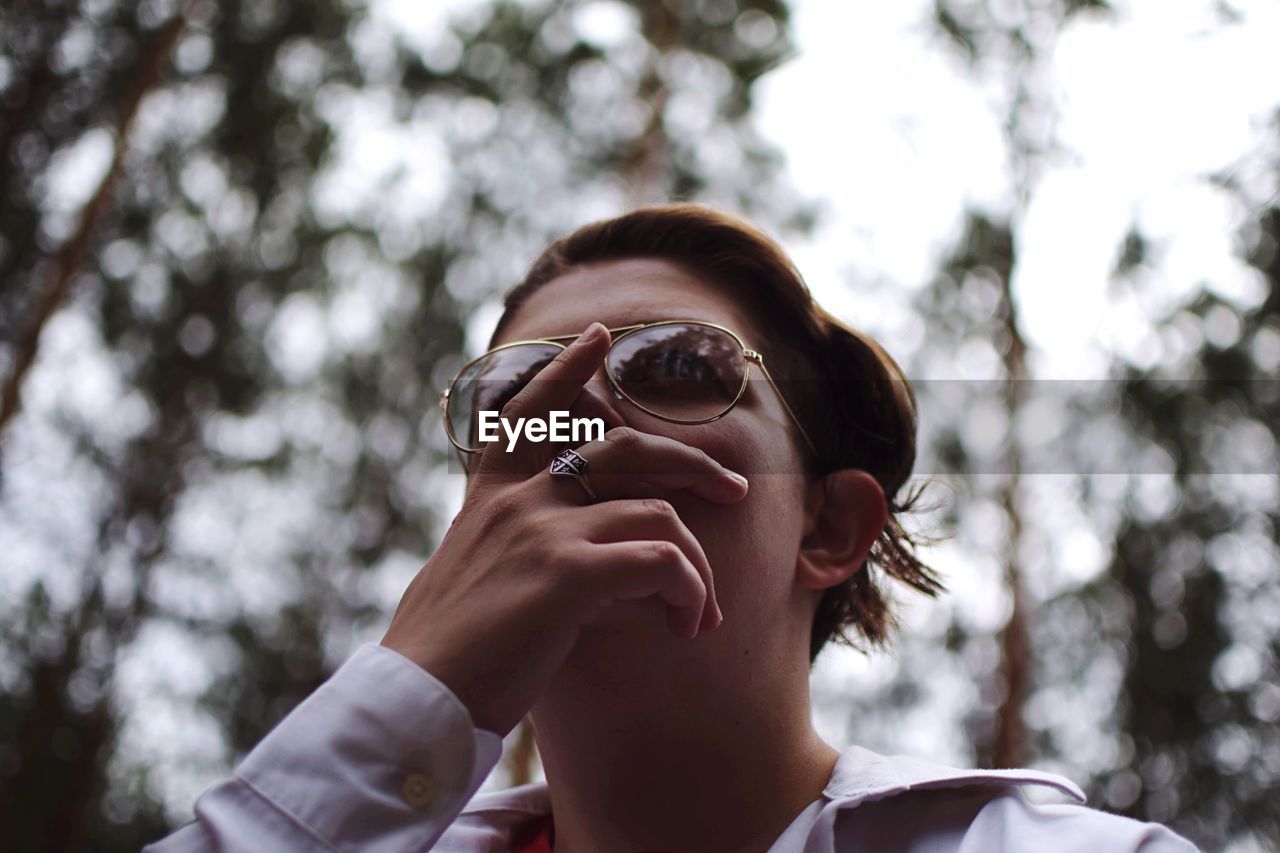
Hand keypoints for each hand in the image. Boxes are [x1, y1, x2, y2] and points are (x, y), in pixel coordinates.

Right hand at [381, 322, 747, 735]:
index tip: (598, 336)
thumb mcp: (469, 579)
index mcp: (489, 499)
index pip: (530, 414)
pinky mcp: (568, 573)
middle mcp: (517, 500)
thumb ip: (511, 550)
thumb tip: (567, 560)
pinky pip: (662, 561)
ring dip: (697, 566)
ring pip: (658, 515)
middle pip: (624, 448)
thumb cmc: (447, 655)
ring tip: (702, 614)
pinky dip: (690, 591)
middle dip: (691, 461)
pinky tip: (688, 626)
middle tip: (734, 488)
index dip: (566, 371)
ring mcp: (542, 530)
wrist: (415, 701)